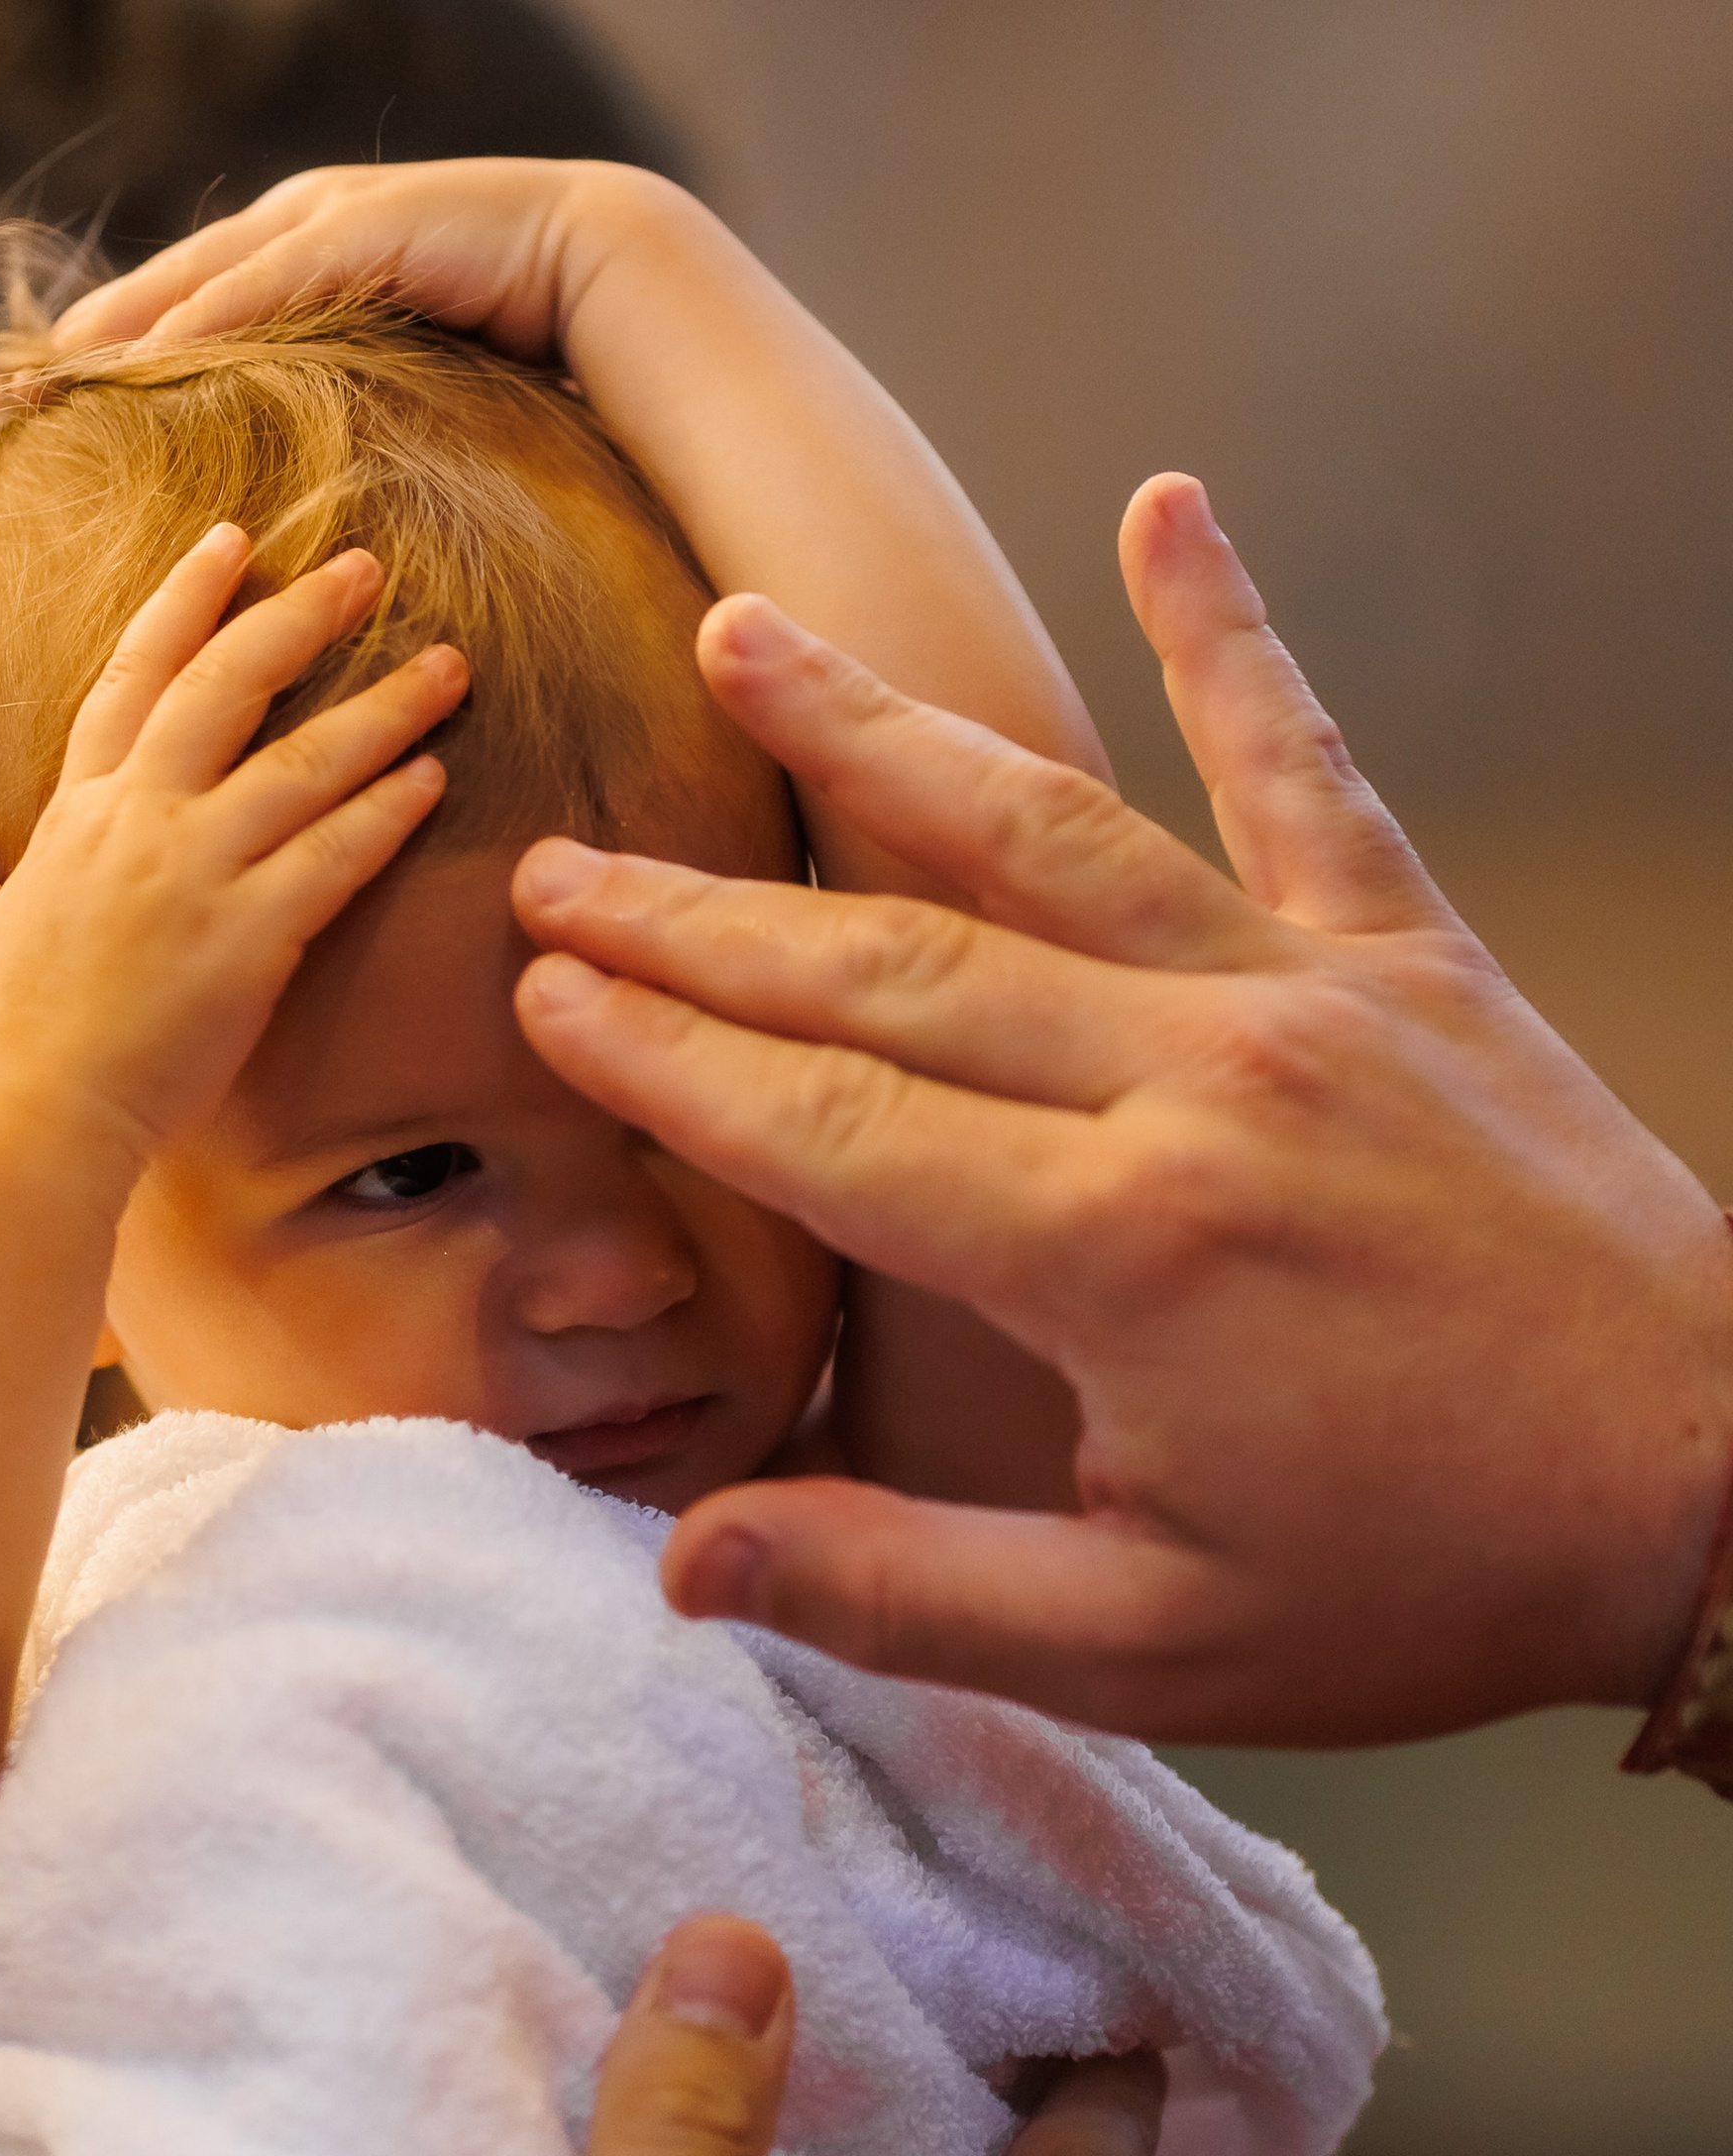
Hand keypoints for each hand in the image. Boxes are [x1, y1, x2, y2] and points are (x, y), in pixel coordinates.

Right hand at [0, 521, 465, 1189]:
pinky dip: (387, 813)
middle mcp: (137, 823)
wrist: (26, 1122)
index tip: (235, 540)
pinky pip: (333, 857)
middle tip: (368, 569)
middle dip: (301, 617)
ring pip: (305, 764)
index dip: (186, 600)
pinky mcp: (247, 938)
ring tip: (448, 666)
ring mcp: (193, 875)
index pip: (135, 675)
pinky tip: (433, 778)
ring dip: (385, 708)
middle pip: (229, 686)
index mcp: (78, 812)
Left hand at [47, 154, 654, 365]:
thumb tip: (313, 503)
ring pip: (197, 278)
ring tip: (45, 379)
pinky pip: (263, 281)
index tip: (24, 407)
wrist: (620, 274)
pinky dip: (199, 319)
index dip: (103, 358)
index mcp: (306, 267)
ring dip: (117, 326)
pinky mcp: (366, 225)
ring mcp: (331, 217)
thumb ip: (353, 423)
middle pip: (164, 288)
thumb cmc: (529, 351)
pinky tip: (140, 363)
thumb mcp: (413, 394)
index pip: (184, 314)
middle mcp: (303, 229)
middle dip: (80, 340)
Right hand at [509, 478, 1732, 1740]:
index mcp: (1112, 1252)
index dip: (667, 1061)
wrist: (1723, 1489)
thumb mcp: (1154, 1646)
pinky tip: (1166, 509)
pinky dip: (1231, 637)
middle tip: (557, 865)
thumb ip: (905, 1589)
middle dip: (702, 920)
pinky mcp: (1414, 960)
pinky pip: (1305, 772)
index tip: (542, 996)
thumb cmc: (1433, 1580)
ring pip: (1047, 835)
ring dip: (879, 736)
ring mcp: (1307, 998)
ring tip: (742, 631)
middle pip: (890, 970)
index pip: (823, 1129)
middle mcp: (1192, 1084)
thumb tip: (681, 1559)